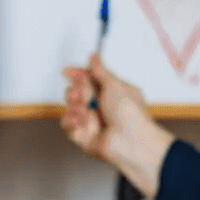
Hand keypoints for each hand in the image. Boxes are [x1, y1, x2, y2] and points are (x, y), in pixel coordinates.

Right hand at [60, 55, 173, 197]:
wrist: (131, 142)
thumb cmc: (130, 114)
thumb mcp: (115, 84)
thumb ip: (100, 70)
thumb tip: (94, 56)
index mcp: (110, 92)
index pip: (88, 79)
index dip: (77, 74)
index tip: (67, 72)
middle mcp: (100, 107)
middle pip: (75, 92)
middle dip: (77, 92)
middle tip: (85, 96)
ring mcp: (92, 122)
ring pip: (70, 107)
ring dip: (75, 107)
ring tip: (86, 111)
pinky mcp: (84, 136)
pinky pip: (68, 125)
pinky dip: (72, 122)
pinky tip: (82, 123)